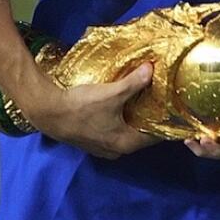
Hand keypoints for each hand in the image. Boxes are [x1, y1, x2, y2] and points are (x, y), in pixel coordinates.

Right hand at [23, 63, 160, 159]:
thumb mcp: (112, 93)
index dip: (166, 122)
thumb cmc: (81, 106)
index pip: (156, 136)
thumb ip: (135, 82)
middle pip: (142, 135)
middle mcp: (116, 150)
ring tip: (143, 102)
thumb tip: (152, 69)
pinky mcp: (91, 142)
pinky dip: (121, 122)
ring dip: (135, 120)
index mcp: (126, 143)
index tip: (173, 108)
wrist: (46, 111)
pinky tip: (122, 107)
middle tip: (160, 101)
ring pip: (127, 133)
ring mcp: (102, 148)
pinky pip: (114, 132)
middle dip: (151, 119)